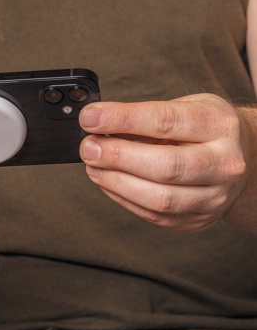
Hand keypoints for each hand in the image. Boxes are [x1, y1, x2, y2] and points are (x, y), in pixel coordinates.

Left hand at [79, 94, 252, 232]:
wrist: (245, 161)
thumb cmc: (208, 131)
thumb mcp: (188, 109)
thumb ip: (148, 118)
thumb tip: (99, 126)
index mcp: (220, 126)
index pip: (166, 122)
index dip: (123, 119)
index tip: (90, 118)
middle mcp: (223, 164)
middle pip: (165, 166)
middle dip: (118, 157)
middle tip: (88, 148)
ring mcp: (213, 197)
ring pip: (159, 198)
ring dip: (117, 183)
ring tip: (93, 167)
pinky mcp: (196, 220)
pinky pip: (153, 215)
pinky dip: (124, 199)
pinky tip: (108, 183)